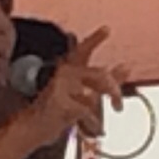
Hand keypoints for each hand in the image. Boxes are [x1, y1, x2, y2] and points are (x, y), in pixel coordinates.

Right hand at [22, 27, 121, 149]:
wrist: (31, 130)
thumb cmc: (58, 113)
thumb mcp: (85, 96)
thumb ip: (106, 82)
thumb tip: (127, 66)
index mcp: (69, 69)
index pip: (83, 50)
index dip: (95, 39)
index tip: (107, 28)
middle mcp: (64, 73)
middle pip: (100, 74)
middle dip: (114, 90)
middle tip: (118, 106)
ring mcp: (60, 87)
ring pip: (95, 92)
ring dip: (103, 108)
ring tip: (106, 118)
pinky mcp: (59, 102)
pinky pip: (86, 110)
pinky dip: (93, 123)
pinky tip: (95, 129)